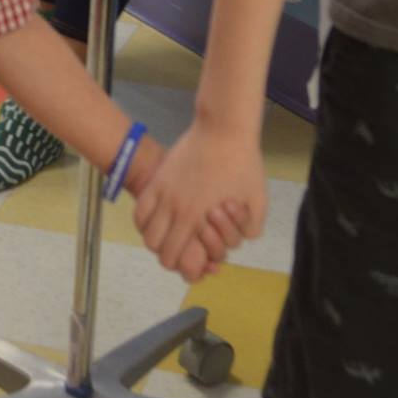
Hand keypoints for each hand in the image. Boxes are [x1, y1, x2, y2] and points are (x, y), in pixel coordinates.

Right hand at [133, 124, 267, 280]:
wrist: (224, 129)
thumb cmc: (244, 165)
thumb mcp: (258, 203)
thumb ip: (249, 230)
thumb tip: (238, 243)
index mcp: (198, 219)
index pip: (174, 258)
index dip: (183, 267)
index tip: (197, 261)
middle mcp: (175, 209)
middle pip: (157, 249)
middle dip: (171, 255)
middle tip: (186, 248)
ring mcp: (163, 193)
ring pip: (145, 231)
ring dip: (156, 238)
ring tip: (171, 233)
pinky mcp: (158, 179)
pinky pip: (139, 208)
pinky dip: (144, 220)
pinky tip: (158, 217)